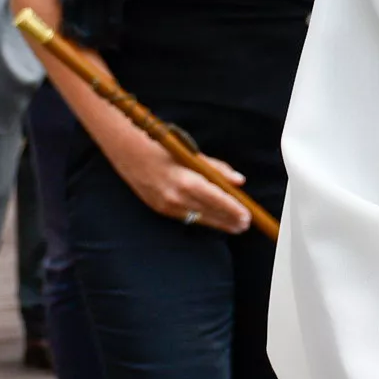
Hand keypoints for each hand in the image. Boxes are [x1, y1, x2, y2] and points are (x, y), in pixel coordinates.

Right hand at [103, 127, 252, 234]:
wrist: (131, 155)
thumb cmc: (167, 151)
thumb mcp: (195, 156)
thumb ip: (218, 169)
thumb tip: (239, 181)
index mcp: (188, 181)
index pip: (217, 200)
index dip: (233, 209)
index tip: (247, 216)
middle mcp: (177, 197)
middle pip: (209, 212)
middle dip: (229, 220)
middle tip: (245, 225)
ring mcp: (167, 206)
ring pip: (198, 218)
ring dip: (218, 223)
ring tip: (235, 227)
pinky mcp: (160, 209)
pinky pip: (185, 218)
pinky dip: (201, 220)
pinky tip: (214, 222)